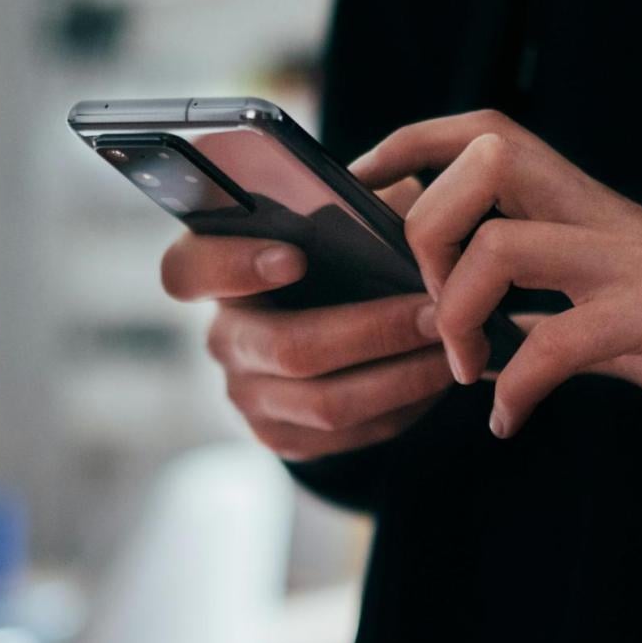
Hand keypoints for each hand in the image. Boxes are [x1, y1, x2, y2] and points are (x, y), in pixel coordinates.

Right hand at [160, 178, 451, 460]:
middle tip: (436, 312)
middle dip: (373, 331)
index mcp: (216, 270)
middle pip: (286, 348)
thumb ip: (356, 206)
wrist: (331, 320)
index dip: (234, 267)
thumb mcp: (341, 217)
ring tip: (453, 347)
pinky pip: (346, 435)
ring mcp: (247, 394)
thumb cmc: (337, 254)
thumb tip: (402, 211)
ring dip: (401, 376)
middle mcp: (222, 337)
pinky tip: (436, 378)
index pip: (188, 270)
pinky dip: (401, 407)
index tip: (295, 256)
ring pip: (325, 403)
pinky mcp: (281, 436)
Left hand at [352, 109, 641, 438]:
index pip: (488, 132)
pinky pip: (555, 344)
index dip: (415, 141)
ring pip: (503, 246)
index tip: (363, 178)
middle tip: (431, 306)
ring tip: (465, 368)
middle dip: (428, 231)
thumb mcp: (601, 307)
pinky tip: (508, 419)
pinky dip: (516, 389)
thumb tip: (480, 333)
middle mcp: (605, 219)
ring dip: (459, 314)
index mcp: (581, 208)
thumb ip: (542, 309)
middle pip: (487, 161)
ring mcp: (631, 264)